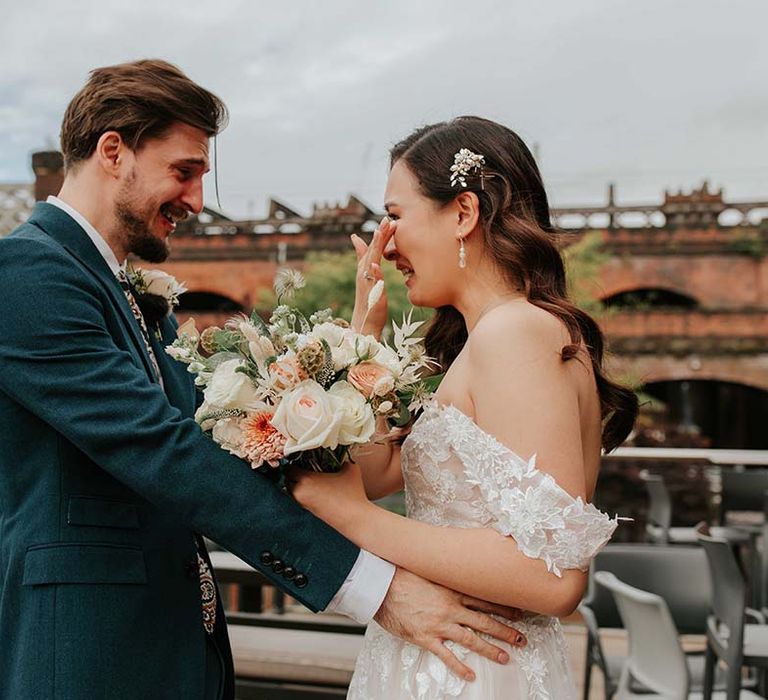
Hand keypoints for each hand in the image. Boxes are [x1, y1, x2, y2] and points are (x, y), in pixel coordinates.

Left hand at [289, 462, 369, 533]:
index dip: (294, 462)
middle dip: (293, 473)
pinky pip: (298, 500)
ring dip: (296, 484)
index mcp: (306, 479)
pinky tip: (316, 490)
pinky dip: (302, 493)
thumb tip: (340, 457)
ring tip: (309, 479)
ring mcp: (303, 504)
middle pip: (287, 480)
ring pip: (291, 491)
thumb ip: (343, 460)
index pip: (289, 468)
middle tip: (303, 467)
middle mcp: (300, 492)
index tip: (302, 458)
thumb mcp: (351, 469)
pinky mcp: (308, 512)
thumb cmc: (352, 493)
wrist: (354, 519)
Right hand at [350, 217, 396, 337]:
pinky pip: (371, 282)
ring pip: (370, 261)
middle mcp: (364, 274)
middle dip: (379, 234)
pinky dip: (373, 273)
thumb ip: (373, 271)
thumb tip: (375, 261)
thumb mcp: (373, 284)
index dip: (379, 235)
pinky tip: (376, 264)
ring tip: (380, 232)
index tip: (386, 220)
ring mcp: (367, 283)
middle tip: (387, 219)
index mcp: (366, 271)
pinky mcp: (371, 294)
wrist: (365, 325)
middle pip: (372, 250)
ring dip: (375, 246)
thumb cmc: (370, 305)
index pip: (373, 249)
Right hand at [375, 568, 526, 681]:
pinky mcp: (425, 637)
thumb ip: (444, 572)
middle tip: (522, 639)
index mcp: (451, 589)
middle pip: (484, 620)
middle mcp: (450, 607)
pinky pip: (446, 655)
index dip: (503, 607)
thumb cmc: (401, 574)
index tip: (518, 612)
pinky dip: (459, 666)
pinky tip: (471, 675)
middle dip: (505, 630)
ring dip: (490, 649)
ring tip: (506, 657)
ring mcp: (439, 624)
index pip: (484, 599)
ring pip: (471, 639)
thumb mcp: (428, 568)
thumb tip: (455, 566)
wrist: (381, 585)